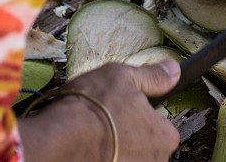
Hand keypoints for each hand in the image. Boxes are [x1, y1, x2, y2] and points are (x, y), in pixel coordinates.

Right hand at [19, 60, 180, 161]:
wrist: (52, 140)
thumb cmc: (90, 108)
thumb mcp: (124, 77)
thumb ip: (153, 76)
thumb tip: (173, 71)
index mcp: (164, 137)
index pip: (161, 125)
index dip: (140, 115)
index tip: (123, 110)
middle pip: (144, 145)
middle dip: (127, 134)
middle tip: (105, 122)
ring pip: (126, 156)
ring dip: (113, 149)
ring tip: (92, 136)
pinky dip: (98, 157)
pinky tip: (85, 150)